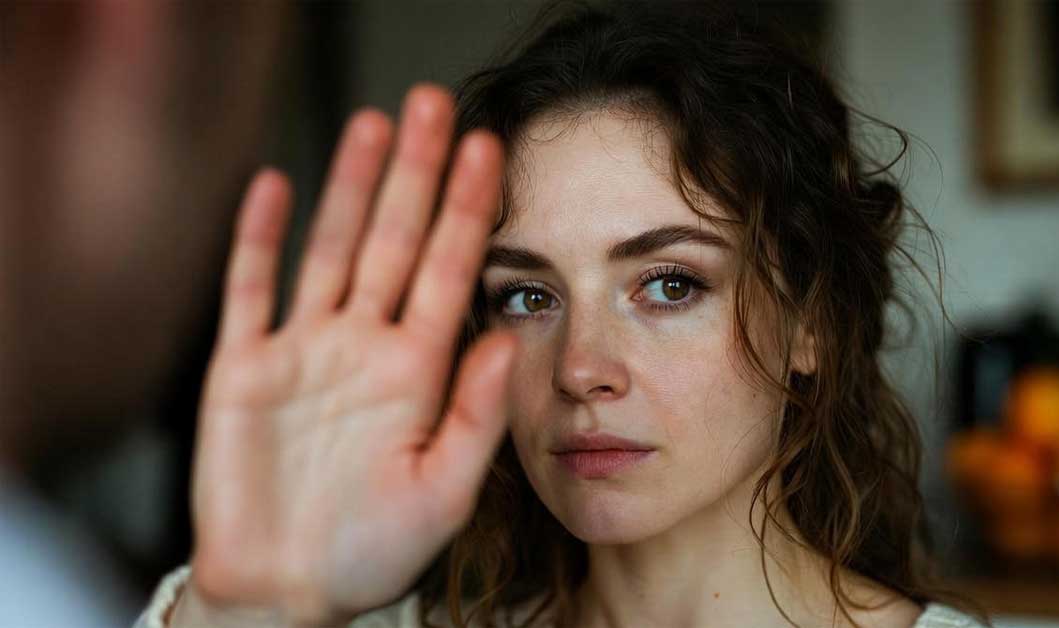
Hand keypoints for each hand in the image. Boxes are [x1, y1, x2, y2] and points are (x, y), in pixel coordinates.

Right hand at [181, 84, 513, 626]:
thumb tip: (508, 335)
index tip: (492, 153)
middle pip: (395, 242)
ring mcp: (305, 350)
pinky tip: (274, 184)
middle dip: (416, 174)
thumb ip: (476, 414)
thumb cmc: (370, 553)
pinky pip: (249, 290)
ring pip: (331, 249)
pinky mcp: (243, 367)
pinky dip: (258, 239)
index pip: (451, 274)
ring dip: (350, 187)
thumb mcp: (442, 491)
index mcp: (417, 373)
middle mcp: (365, 347)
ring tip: (373, 124)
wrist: (285, 592)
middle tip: (435, 104)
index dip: (469, 212)